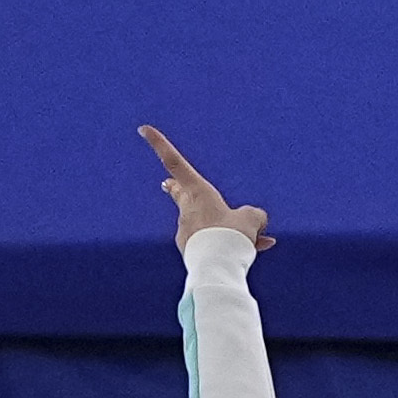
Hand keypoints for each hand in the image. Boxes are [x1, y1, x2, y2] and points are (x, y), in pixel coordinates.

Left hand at [140, 124, 270, 253]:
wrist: (217, 269)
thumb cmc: (232, 236)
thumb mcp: (252, 219)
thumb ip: (252, 216)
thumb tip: (254, 225)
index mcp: (198, 192)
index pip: (175, 162)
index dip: (160, 144)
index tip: (143, 129)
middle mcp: (187, 210)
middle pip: (181, 193)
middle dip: (176, 188)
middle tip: (166, 184)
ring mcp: (186, 232)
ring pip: (210, 226)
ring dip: (228, 230)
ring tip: (250, 241)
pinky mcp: (190, 252)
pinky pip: (213, 245)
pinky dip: (230, 246)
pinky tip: (250, 250)